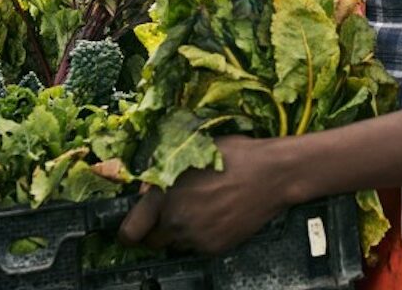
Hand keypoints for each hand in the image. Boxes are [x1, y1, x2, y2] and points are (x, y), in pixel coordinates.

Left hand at [117, 135, 290, 254]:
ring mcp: (196, 237)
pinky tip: (217, 215)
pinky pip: (198, 247)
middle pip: (152, 242)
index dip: (128, 231)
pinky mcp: (215, 247)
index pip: (130, 231)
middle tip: (172, 215)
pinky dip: (202, 236)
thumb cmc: (236, 156)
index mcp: (165, 195)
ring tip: (202, 209)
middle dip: (157, 230)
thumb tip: (148, 191)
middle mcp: (176, 221)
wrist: (272, 173)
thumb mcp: (193, 153)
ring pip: (176, 244)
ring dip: (181, 232)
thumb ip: (165, 174)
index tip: (131, 230)